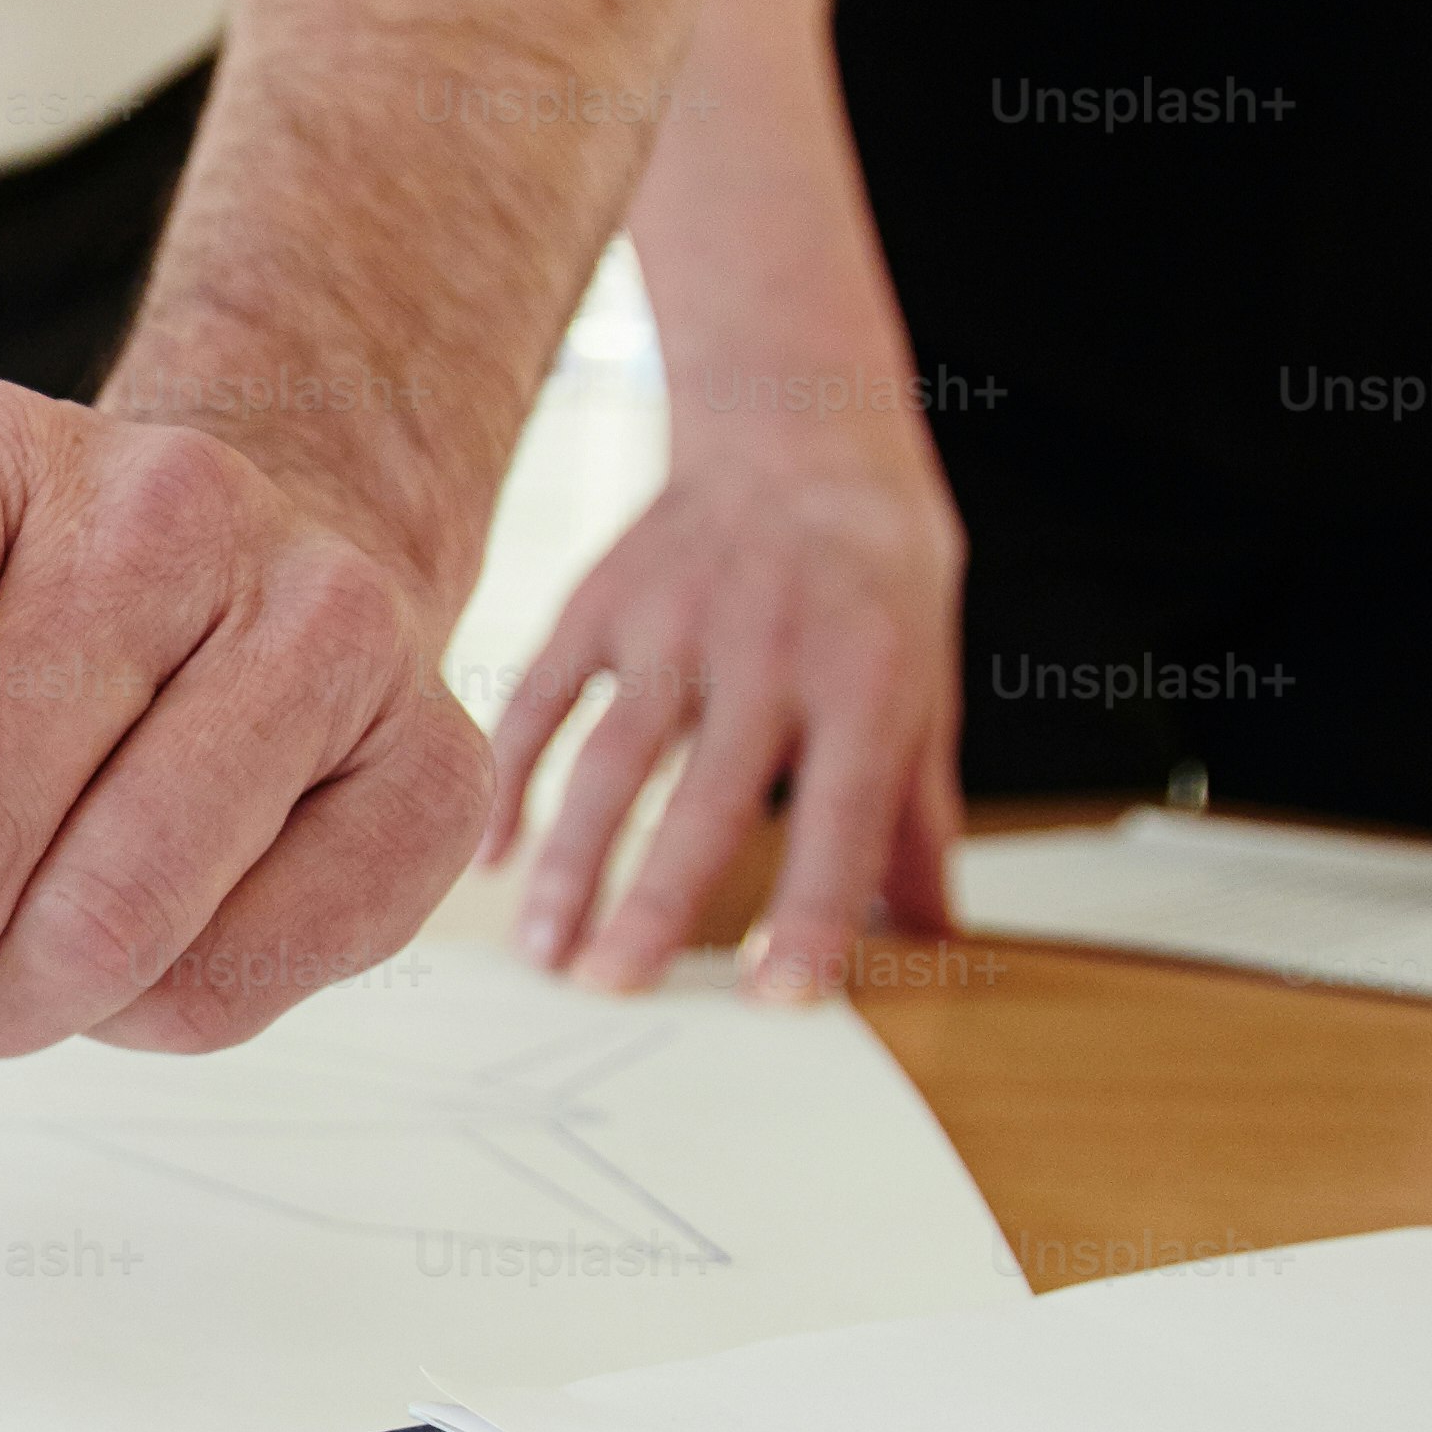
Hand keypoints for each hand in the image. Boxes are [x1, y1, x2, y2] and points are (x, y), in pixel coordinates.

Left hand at [0, 382, 481, 1151]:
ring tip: (3, 967)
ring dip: (9, 1012)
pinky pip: (231, 985)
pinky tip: (143, 939)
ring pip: (103, 928)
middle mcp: (162, 505)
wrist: (267, 563)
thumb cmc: (11, 648)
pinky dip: (145, 1019)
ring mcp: (323, 618)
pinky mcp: (433, 762)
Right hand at [477, 428, 961, 1003]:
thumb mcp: (924, 686)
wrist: (799, 431)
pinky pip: (542, 700)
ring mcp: (672, 621)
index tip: (778, 999)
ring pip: (609, 756)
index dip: (811, 910)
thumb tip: (934, 937)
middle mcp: (767, 649)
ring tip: (545, 950)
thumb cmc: (873, 578)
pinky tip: (497, 859)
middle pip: (704, 796)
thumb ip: (916, 818)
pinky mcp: (600, 600)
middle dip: (655, 901)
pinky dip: (513, 782)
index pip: (838, 816)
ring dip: (571, 860)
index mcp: (864, 678)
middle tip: (614, 991)